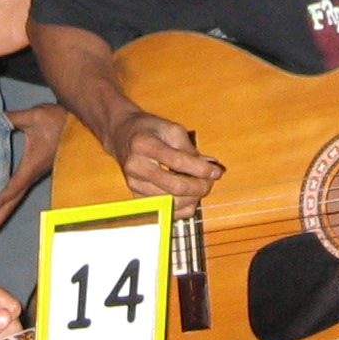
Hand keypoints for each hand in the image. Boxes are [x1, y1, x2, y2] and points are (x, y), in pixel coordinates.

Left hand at [0, 103, 68, 238]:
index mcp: (32, 166)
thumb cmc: (58, 121)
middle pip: (14, 201)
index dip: (1, 199)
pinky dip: (8, 202)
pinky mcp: (35, 172)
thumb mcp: (33, 116)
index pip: (14, 187)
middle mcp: (33, 175)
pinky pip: (20, 191)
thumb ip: (12, 117)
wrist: (79, 124)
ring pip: (17, 198)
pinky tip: (1, 206)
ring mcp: (35, 175)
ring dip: (2, 214)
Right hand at [109, 108, 223, 203]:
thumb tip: (211, 167)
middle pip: (174, 186)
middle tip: (210, 181)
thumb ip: (190, 149)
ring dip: (193, 197)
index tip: (216, 171)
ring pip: (171, 202)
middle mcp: (136, 166)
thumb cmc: (149, 130)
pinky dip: (182, 207)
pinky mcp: (136, 196)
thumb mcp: (171, 129)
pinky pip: (165, 210)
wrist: (122, 135)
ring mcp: (134, 183)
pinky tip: (190, 196)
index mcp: (144, 145)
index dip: (201, 169)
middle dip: (199, 187)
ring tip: (201, 186)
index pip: (178, 162)